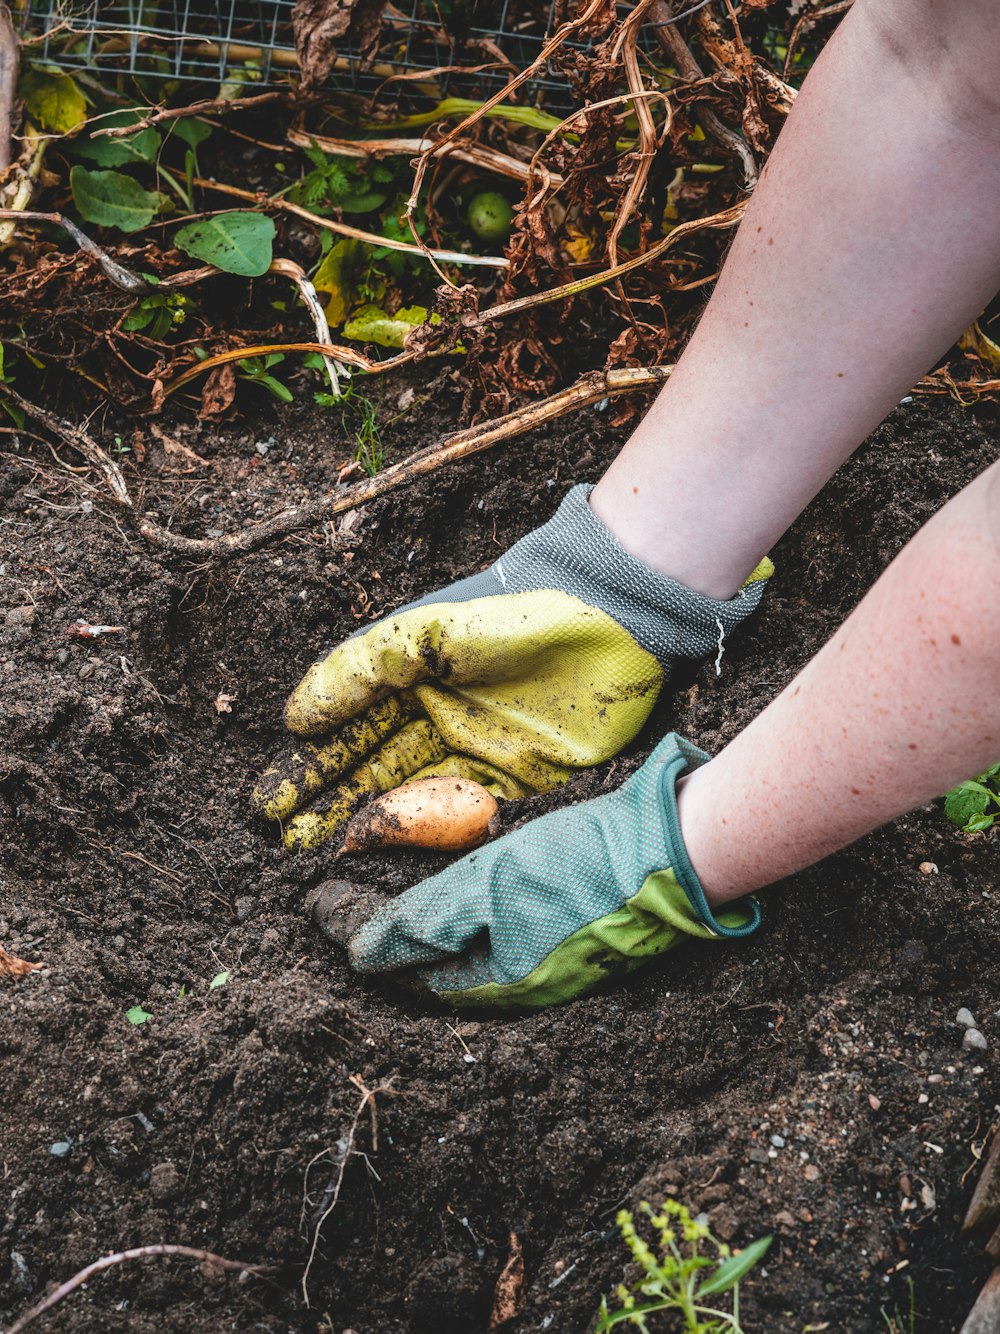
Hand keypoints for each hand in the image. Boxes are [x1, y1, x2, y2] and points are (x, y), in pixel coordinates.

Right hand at [253, 486, 770, 849]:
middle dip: (328, 809)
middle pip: (373, 774)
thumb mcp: (419, 635)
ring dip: (370, 829)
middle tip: (285, 848)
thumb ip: (357, 672)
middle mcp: (439, 720)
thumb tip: (293, 716)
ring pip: (413, 801)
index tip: (267, 807)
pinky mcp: (523, 779)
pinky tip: (396, 860)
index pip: (348, 734)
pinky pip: (468, 816)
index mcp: (411, 681)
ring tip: (323, 860)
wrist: (604, 618)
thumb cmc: (506, 615)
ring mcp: (479, 752)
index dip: (308, 769)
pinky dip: (432, 838)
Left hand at [310, 733, 760, 1008]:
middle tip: (341, 901)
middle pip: (433, 966)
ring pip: (465, 947)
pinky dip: (464, 910)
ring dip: (421, 923)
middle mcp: (519, 980)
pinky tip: (458, 884)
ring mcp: (548, 955)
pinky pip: (499, 927)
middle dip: (385, 936)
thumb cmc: (580, 870)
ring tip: (386, 891)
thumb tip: (363, 957)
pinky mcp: (569, 926)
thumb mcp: (489, 888)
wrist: (675, 850)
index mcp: (498, 984)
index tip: (317, 901)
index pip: (408, 971)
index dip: (359, 937)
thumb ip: (424, 922)